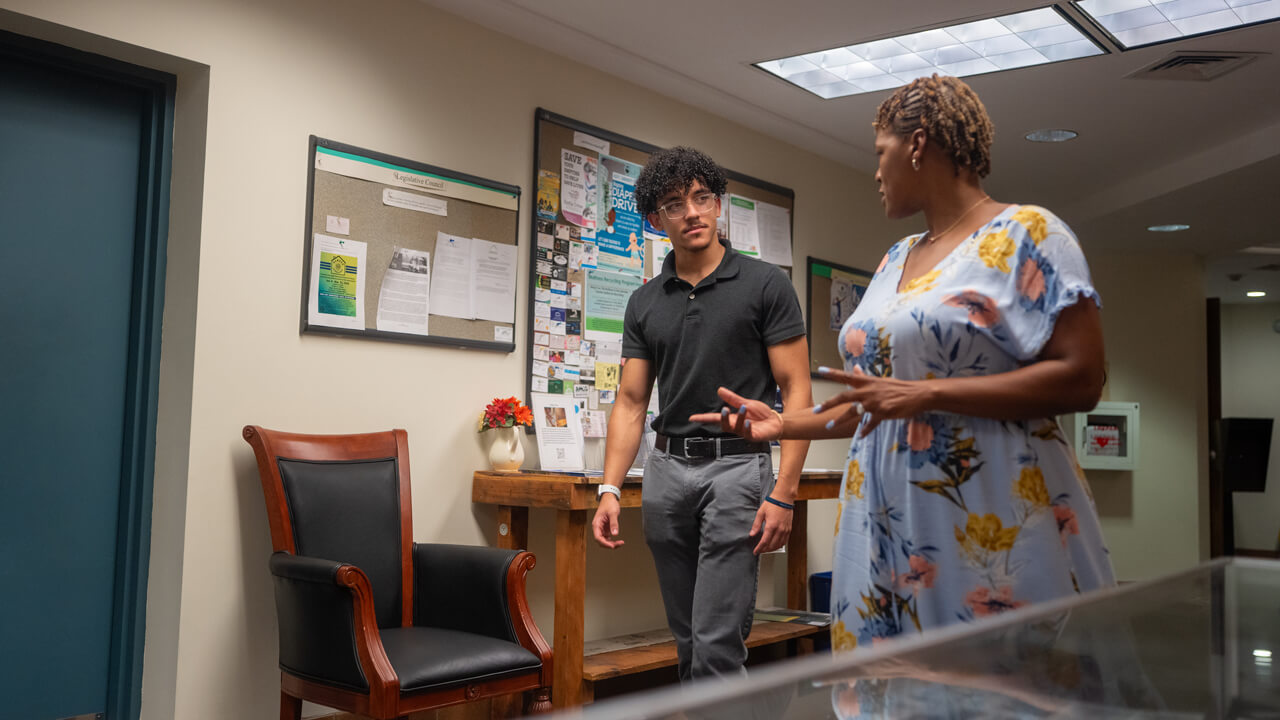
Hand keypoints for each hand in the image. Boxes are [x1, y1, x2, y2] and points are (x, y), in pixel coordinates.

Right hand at [591, 495, 624, 548]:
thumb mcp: (613, 513)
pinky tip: (617, 540)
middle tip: (618, 544)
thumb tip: (615, 533)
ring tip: (619, 543)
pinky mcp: (605, 527)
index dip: (604, 543)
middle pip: (601, 540)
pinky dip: (612, 540)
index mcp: (597, 524)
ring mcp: (602, 528)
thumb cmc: (609, 503)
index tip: (612, 546)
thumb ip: (614, 523)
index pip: (598, 537)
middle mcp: (598, 527)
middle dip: (609, 544)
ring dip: (611, 543)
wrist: (609, 498)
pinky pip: (607, 537)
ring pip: (604, 540)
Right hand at [688, 387, 781, 441]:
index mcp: (733, 418)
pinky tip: (748, 423)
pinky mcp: (754, 436)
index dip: (704, 418)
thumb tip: (720, 390)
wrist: (777, 421)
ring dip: (739, 418)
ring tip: (744, 409)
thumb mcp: (746, 403)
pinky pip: (747, 434)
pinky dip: (747, 428)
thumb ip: (733, 399)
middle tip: (724, 409)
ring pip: (736, 428)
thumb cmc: (762, 415)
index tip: (692, 418)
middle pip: (723, 425)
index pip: (715, 419)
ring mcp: (745, 432)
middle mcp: (737, 426)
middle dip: (722, 418)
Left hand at [750, 497, 792, 554]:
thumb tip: (752, 534)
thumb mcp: (760, 513)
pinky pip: (785, 541)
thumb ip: (756, 525)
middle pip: (772, 545)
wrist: (784, 498)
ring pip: (779, 545)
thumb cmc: (772, 503)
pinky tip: (775, 545)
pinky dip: (780, 545)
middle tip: (760, 551)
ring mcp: (785, 530)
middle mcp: (780, 529)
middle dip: (765, 550)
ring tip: (766, 549)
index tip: (755, 551)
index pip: (764, 541)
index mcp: (771, 525)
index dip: (759, 548)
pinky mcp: (789, 529)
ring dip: (772, 549)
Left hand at [815, 366, 933, 436]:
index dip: (833, 373)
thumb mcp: (880, 380)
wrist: (918, 394)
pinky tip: (859, 436)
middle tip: (816, 410)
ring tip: (830, 426)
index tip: (820, 370)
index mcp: (868, 381)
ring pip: (853, 413)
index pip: (847, 376)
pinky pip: (870, 424)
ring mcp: (875, 403)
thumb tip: (855, 368)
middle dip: (828, 404)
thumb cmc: (899, 387)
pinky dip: (864, 430)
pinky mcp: (883, 413)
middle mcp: (869, 391)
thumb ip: (865, 377)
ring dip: (840, 420)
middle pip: (844, 397)